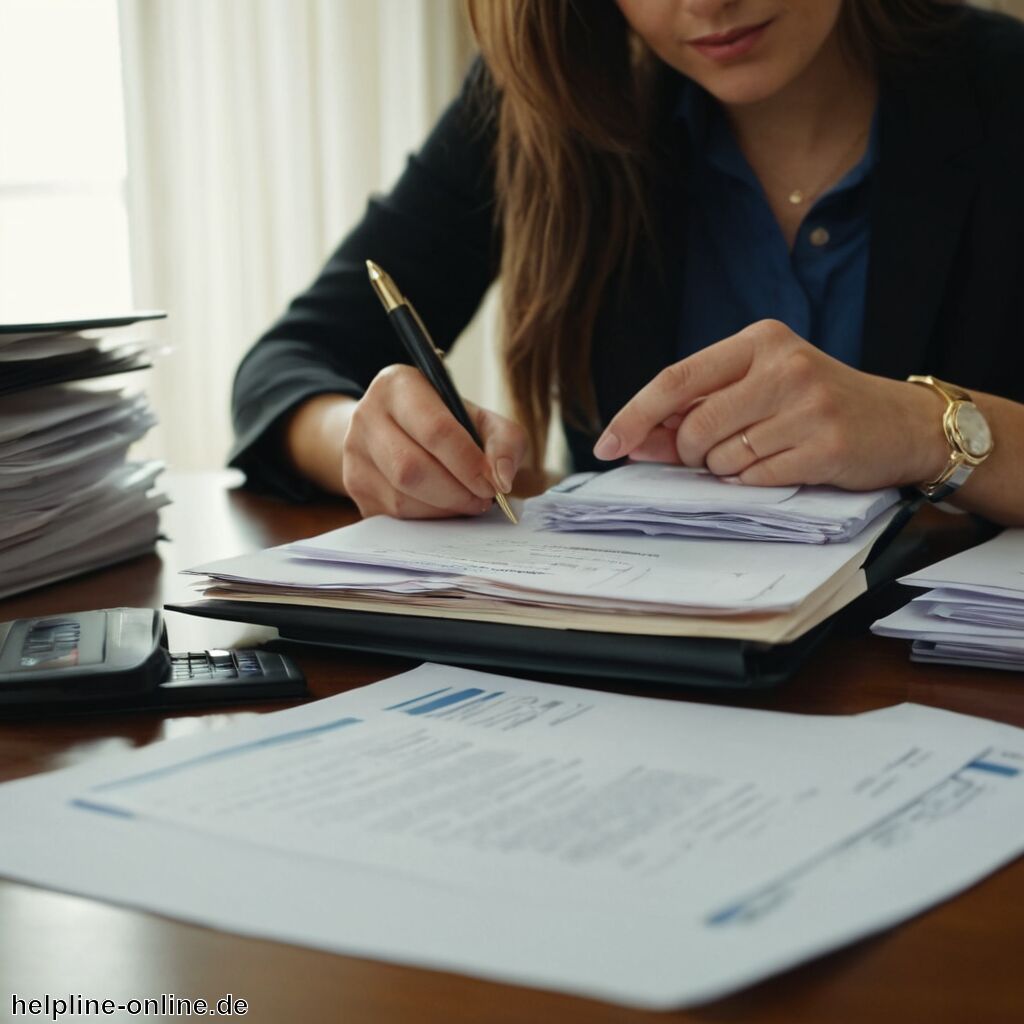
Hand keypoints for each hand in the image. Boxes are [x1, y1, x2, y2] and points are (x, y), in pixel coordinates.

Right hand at [338, 365, 525, 517]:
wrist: (396, 428)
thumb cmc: (446, 422)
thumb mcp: (481, 418)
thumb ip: (505, 441)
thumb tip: (502, 479)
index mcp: (398, 385)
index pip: (435, 430)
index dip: (469, 464)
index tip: (494, 484)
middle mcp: (366, 415)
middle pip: (412, 468)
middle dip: (456, 492)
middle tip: (483, 499)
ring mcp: (354, 453)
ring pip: (401, 497)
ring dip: (444, 509)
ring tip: (467, 501)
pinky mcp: (353, 486)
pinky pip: (393, 515)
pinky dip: (427, 518)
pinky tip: (443, 506)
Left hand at [592, 320, 948, 490]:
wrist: (900, 423)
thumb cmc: (816, 404)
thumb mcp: (761, 386)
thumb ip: (700, 406)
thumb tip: (635, 439)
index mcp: (759, 340)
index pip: (675, 379)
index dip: (634, 416)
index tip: (606, 445)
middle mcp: (783, 366)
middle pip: (694, 427)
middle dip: (688, 454)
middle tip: (711, 455)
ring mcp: (808, 405)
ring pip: (722, 457)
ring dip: (724, 469)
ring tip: (759, 453)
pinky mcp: (826, 446)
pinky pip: (756, 479)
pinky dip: (754, 482)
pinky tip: (781, 466)